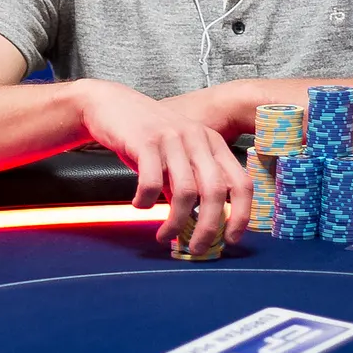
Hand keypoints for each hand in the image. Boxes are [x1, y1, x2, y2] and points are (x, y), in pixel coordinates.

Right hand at [75, 79, 251, 253]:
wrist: (111, 103)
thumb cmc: (145, 135)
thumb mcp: (175, 157)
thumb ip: (188, 186)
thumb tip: (197, 225)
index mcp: (212, 143)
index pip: (241, 183)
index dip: (241, 215)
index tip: (230, 240)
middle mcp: (197, 138)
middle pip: (215, 191)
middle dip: (208, 227)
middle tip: (195, 248)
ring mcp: (172, 138)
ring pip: (185, 191)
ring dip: (175, 222)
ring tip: (163, 235)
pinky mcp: (145, 140)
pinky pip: (151, 182)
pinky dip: (146, 201)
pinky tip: (139, 205)